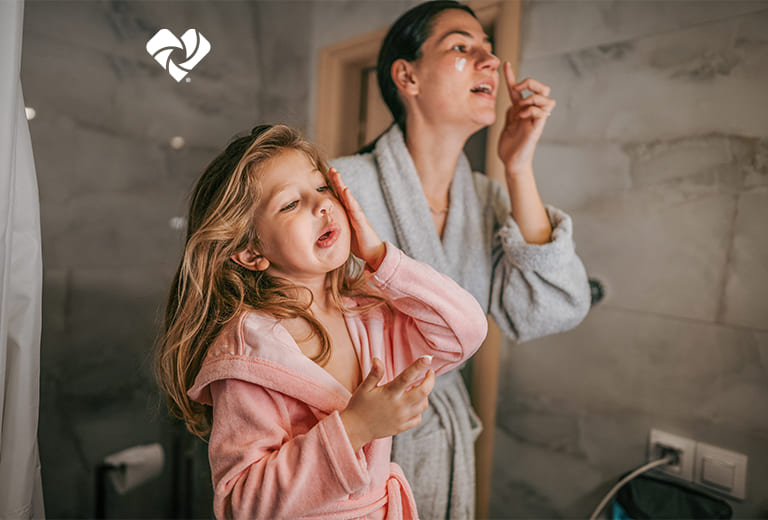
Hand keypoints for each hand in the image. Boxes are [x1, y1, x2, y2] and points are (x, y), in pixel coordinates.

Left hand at [329, 167, 384, 270]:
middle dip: (337, 180)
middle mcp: (353, 212)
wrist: (373, 254)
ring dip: (342, 184)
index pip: (339, 198)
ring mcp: (358, 215)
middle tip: (330, 168)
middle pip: (343, 193)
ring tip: (336, 174)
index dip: (333, 187)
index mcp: (348, 214)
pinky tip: (345, 190)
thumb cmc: (359, 245)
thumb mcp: (342, 234)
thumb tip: (319, 230)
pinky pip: (354, 208)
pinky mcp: (361, 221)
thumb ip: (335, 228)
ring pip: (348, 197)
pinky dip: (349, 198)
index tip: (324, 176)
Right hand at [339, 357, 434, 451]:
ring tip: (417, 388)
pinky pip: (418, 418)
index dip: (419, 366)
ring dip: (424, 395)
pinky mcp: (402, 427)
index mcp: (389, 393)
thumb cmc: (359, 406)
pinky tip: (412, 404)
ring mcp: (402, 418)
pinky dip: (419, 410)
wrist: (355, 430)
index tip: (428, 358)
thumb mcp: (364, 388)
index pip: (407, 377)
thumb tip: (377, 359)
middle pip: (424, 392)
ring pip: (423, 405)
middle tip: (429, 372)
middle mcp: (398, 406)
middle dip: (430, 380)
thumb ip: (374, 374)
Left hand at [497, 61, 555, 176]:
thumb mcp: (506, 124)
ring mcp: (536, 120)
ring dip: (532, 98)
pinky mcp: (538, 129)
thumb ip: (510, 113)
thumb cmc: (509, 147)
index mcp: (522, 110)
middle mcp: (532, 113)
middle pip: (544, 88)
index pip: (519, 89)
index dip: (512, 76)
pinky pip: (542, 112)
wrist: (511, 163)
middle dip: (532, 83)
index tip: (505, 64)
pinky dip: (531, 110)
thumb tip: (512, 102)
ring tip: (521, 107)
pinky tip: (521, 117)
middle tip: (519, 89)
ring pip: (547, 98)